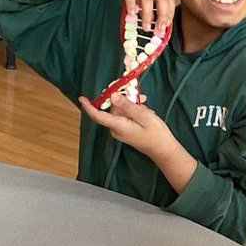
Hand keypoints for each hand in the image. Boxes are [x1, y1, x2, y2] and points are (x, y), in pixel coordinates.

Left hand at [78, 93, 196, 192]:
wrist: (163, 149)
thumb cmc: (155, 133)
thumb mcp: (143, 115)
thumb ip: (127, 106)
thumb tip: (112, 96)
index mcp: (118, 126)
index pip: (98, 115)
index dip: (89, 106)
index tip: (82, 98)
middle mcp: (116, 129)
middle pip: (113, 108)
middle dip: (124, 99)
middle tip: (140, 96)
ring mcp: (120, 130)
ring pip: (121, 111)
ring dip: (132, 105)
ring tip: (147, 107)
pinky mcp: (126, 130)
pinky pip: (125, 116)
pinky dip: (134, 111)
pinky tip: (145, 112)